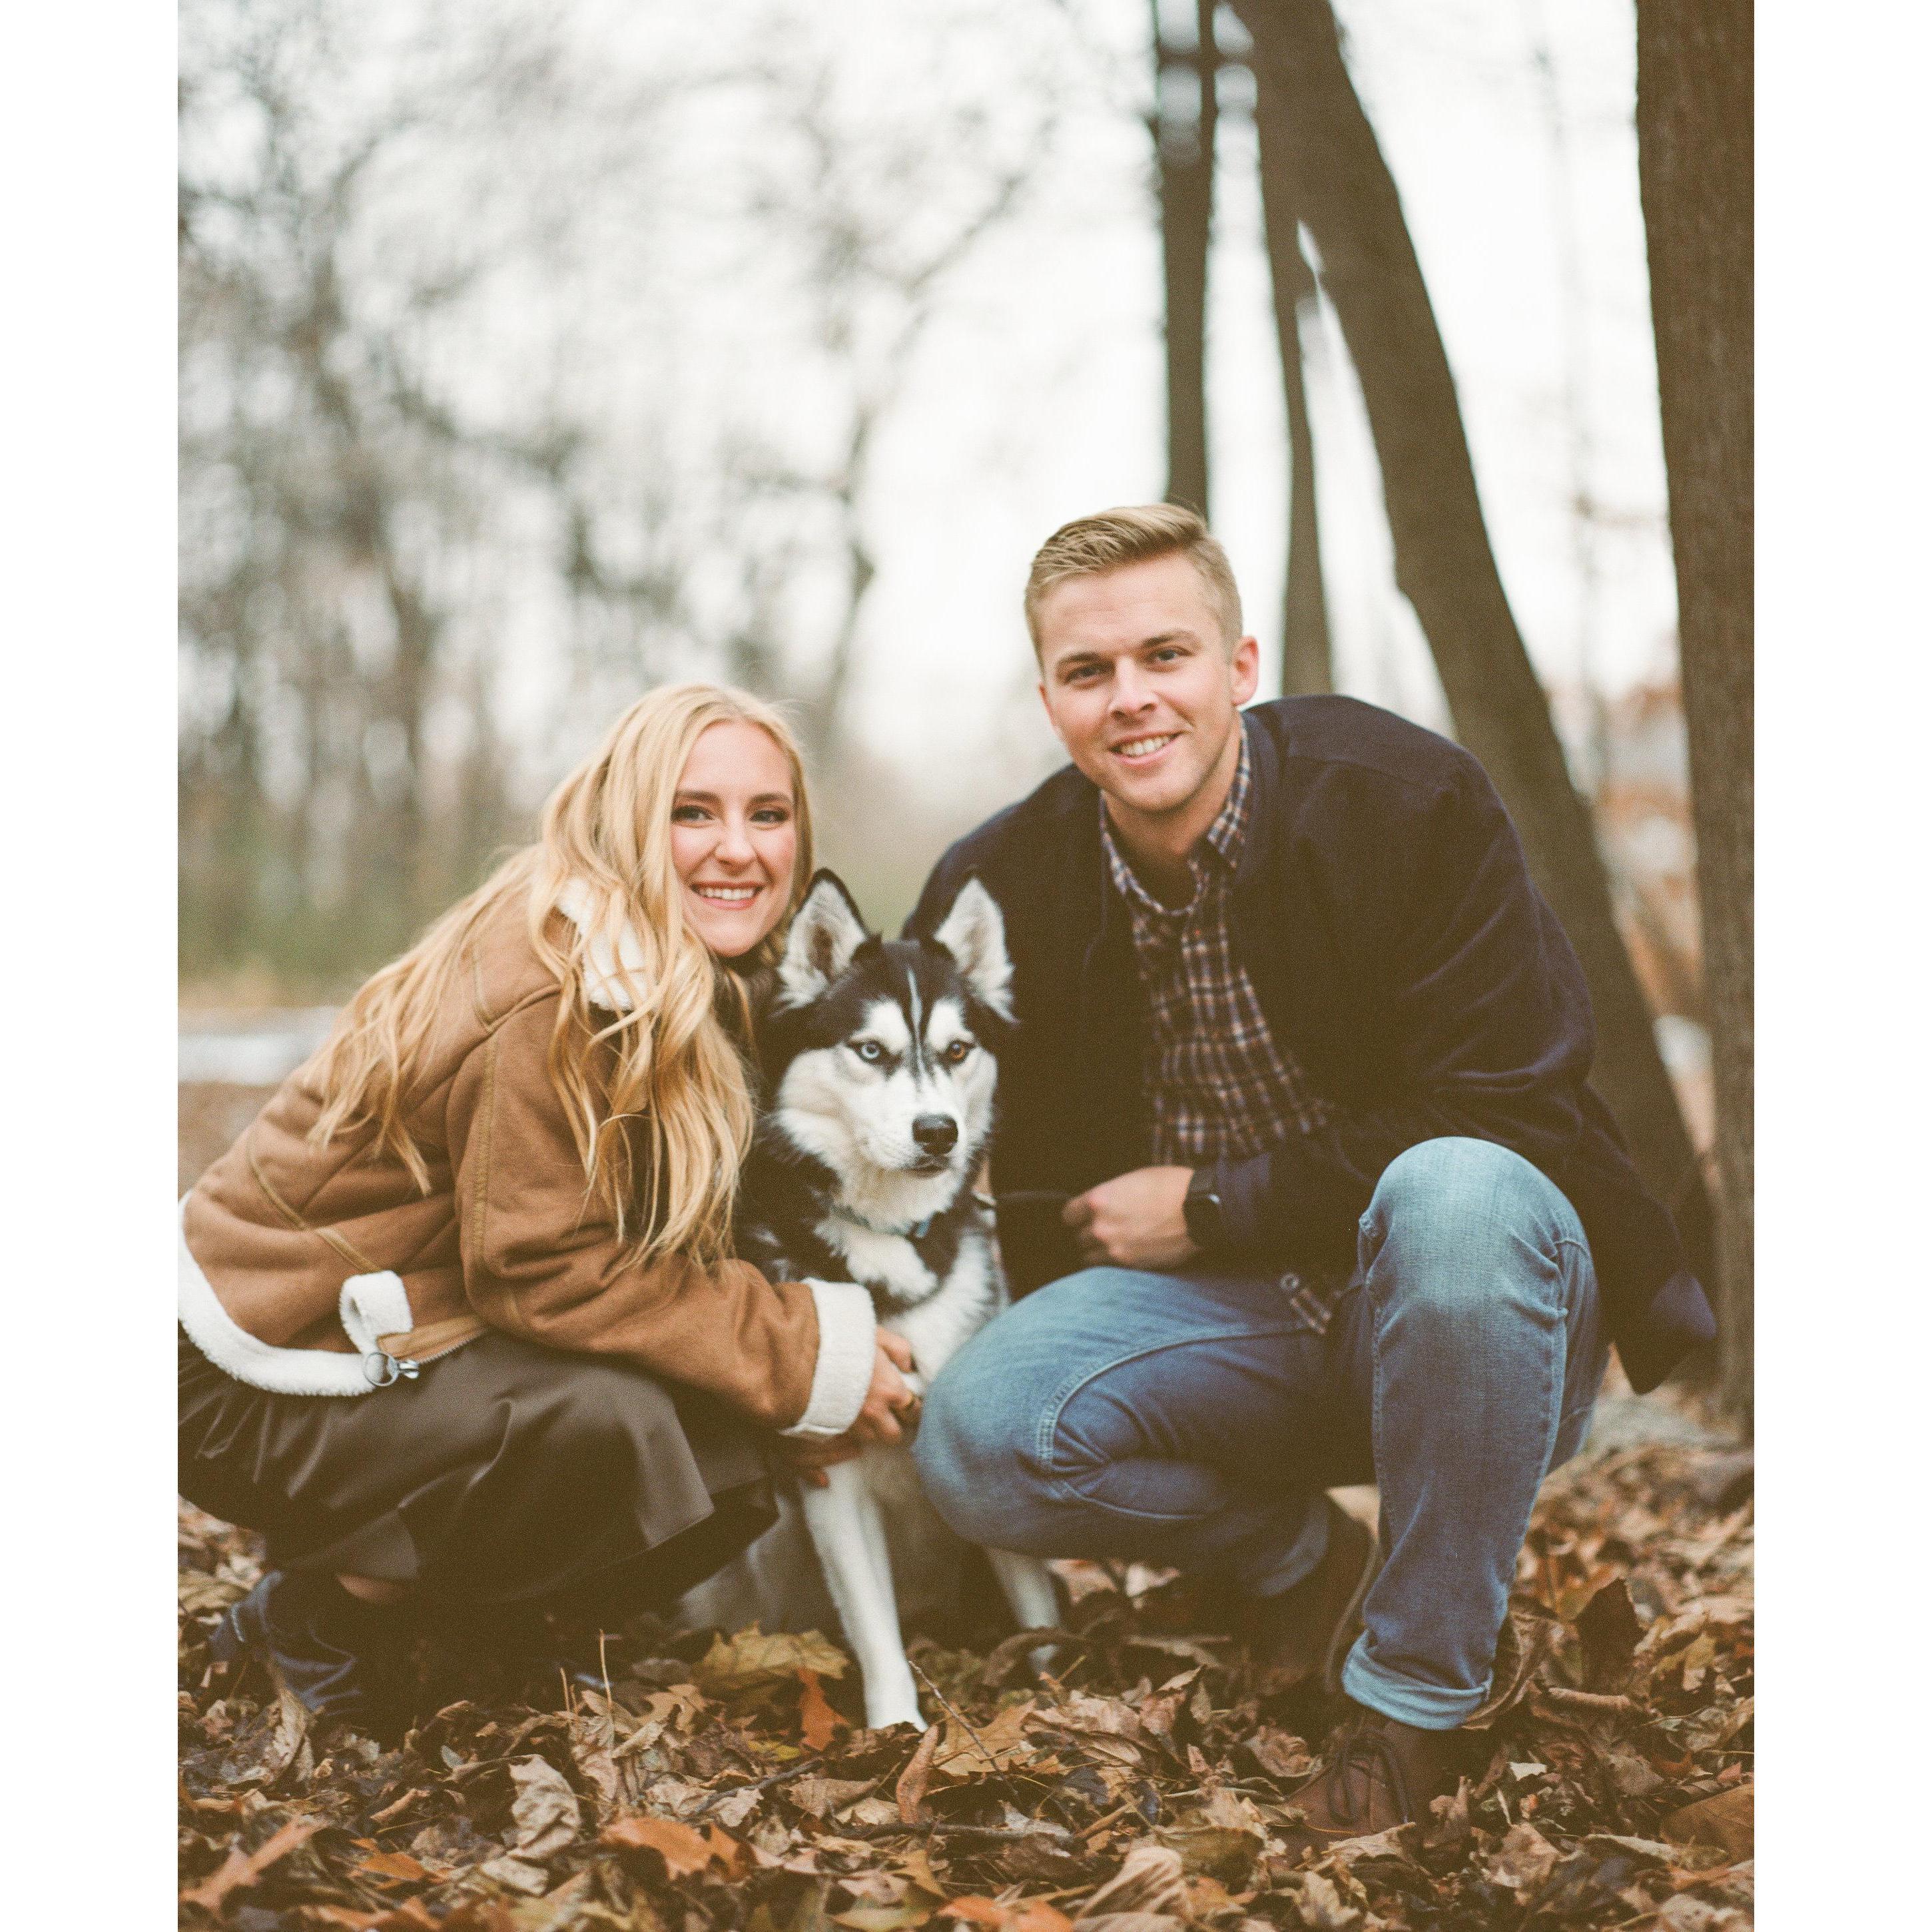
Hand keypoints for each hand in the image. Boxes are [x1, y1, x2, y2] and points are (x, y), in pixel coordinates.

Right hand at [780, 1331, 918, 1486]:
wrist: (799, 1350)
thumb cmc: (840, 1339)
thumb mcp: (875, 1334)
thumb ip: (899, 1349)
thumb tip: (908, 1366)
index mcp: (890, 1390)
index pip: (913, 1411)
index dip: (913, 1408)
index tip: (910, 1405)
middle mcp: (873, 1413)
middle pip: (893, 1435)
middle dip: (894, 1426)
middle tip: (890, 1415)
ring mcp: (851, 1424)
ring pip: (869, 1441)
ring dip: (871, 1431)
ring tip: (865, 1417)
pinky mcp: (829, 1430)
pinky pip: (844, 1445)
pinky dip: (848, 1439)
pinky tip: (848, 1427)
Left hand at [1063, 1166, 1197, 1268]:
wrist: (1198, 1209)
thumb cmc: (1170, 1186)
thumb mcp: (1132, 1179)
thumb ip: (1109, 1196)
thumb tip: (1099, 1207)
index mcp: (1098, 1200)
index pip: (1068, 1215)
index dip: (1076, 1215)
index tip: (1081, 1217)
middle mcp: (1100, 1227)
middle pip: (1078, 1238)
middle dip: (1089, 1234)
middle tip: (1105, 1229)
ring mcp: (1115, 1249)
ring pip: (1090, 1257)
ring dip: (1099, 1252)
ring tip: (1115, 1244)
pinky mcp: (1131, 1265)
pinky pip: (1111, 1268)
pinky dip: (1115, 1263)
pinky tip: (1128, 1253)